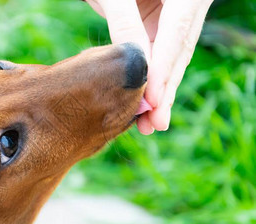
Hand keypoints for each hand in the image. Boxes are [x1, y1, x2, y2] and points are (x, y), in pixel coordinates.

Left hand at [86, 0, 212, 133]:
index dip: (163, 70)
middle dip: (165, 89)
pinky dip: (151, 79)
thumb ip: (124, 22)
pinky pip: (160, 54)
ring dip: (161, 90)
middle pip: (178, 50)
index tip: (153, 101)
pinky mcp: (162, 24)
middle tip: (155, 124)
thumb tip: (133, 64)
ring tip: (149, 124)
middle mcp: (188, 4)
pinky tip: (145, 103)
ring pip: (172, 57)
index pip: (175, 34)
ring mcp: (176, 14)